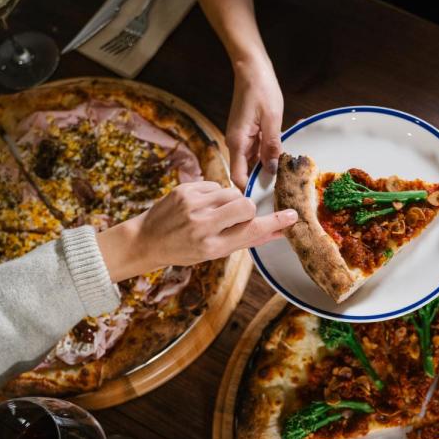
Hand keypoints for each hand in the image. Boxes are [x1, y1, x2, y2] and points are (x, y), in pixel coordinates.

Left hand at [97, 181, 296, 281]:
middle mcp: (202, 226)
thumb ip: (246, 239)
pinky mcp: (185, 190)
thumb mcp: (215, 252)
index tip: (292, 216)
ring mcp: (192, 205)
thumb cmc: (184, 250)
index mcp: (212, 247)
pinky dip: (214, 195)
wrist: (146, 240)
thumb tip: (278, 231)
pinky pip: (215, 185)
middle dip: (246, 210)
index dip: (275, 223)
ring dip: (229, 201)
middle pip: (245, 206)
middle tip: (234, 218)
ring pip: (232, 192)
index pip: (251, 231)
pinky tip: (201, 206)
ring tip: (213, 213)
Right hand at [227, 58, 283, 189]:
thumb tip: (272, 170)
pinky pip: (257, 151)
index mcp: (237, 142)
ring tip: (287, 170)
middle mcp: (235, 143)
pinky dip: (268, 154)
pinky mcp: (247, 134)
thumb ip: (272, 146)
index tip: (266, 199)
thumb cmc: (261, 89)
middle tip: (284, 187)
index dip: (249, 190)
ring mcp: (241, 138)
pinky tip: (283, 152)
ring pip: (253, 162)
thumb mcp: (272, 119)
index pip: (238, 177)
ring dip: (268, 166)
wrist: (251, 69)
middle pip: (246, 172)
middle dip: (262, 180)